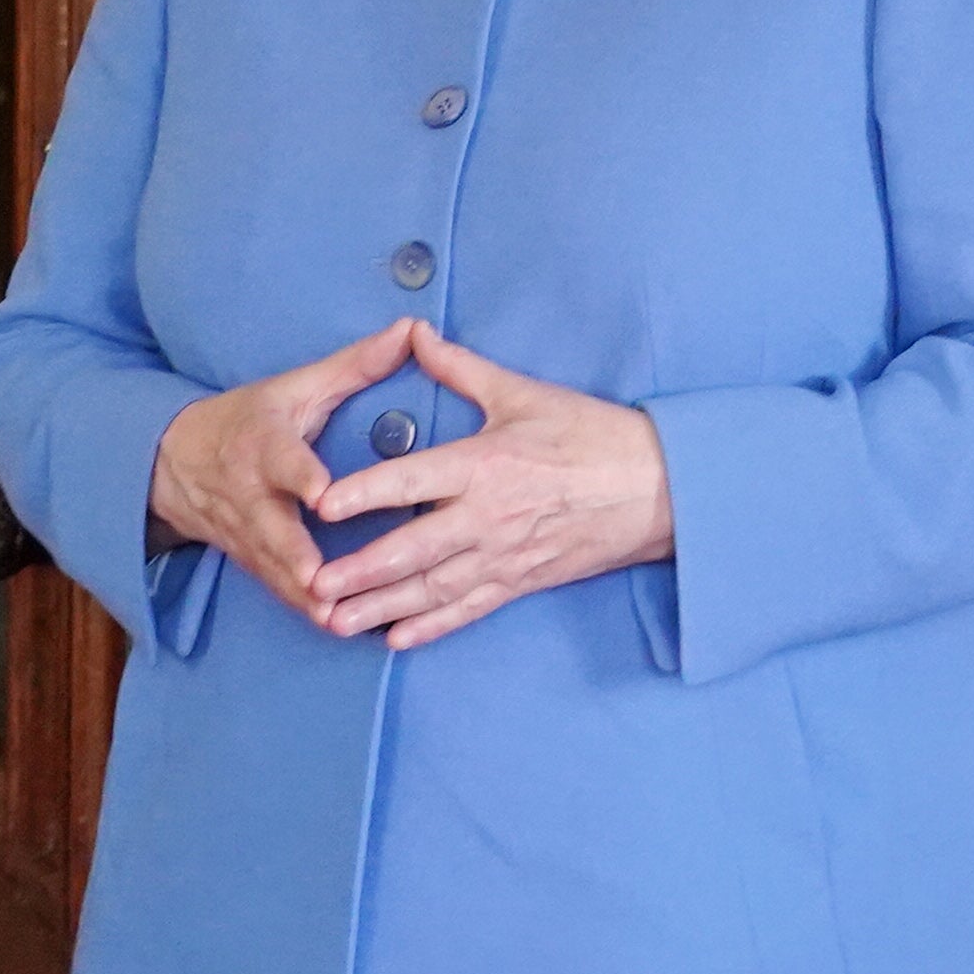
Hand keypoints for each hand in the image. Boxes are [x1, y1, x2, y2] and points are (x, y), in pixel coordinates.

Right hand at [149, 320, 420, 630]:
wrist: (174, 462)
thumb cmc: (250, 419)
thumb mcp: (296, 386)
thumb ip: (355, 365)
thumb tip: (412, 330)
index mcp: (264, 444)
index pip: (282, 460)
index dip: (300, 477)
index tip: (321, 495)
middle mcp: (250, 494)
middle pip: (272, 529)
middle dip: (295, 558)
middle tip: (322, 582)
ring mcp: (246, 533)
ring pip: (274, 569)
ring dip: (303, 597)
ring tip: (339, 621)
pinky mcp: (250, 559)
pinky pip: (277, 589)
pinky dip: (303, 610)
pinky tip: (338, 630)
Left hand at [308, 326, 672, 648]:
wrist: (658, 488)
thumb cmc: (590, 434)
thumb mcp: (523, 393)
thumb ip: (460, 368)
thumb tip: (414, 334)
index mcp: (483, 464)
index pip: (411, 480)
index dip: (365, 492)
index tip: (322, 505)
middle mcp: (487, 516)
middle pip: (413, 549)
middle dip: (362, 571)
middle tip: (316, 586)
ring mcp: (504, 555)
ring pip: (433, 588)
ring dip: (382, 607)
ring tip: (336, 621)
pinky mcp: (521, 580)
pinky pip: (469, 609)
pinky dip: (431, 626)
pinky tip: (395, 639)